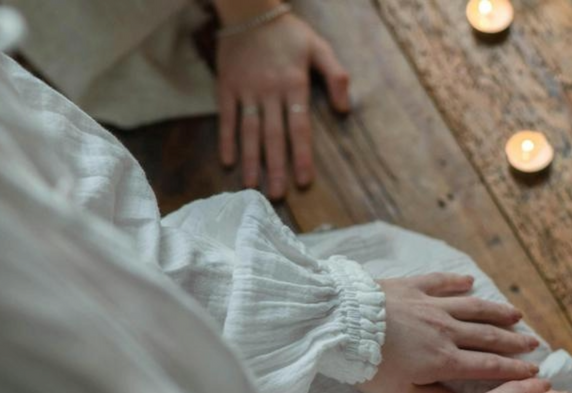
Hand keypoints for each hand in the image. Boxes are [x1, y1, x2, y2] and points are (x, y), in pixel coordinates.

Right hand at [216, 12, 349, 196]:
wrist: (249, 9)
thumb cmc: (288, 33)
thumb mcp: (320, 48)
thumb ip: (336, 78)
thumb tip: (346, 110)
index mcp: (294, 85)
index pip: (299, 127)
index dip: (302, 156)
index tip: (304, 181)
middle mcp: (269, 91)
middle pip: (274, 136)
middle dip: (276, 167)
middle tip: (277, 196)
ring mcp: (246, 90)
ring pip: (248, 131)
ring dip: (250, 160)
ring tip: (251, 186)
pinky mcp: (226, 87)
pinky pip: (225, 117)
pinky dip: (226, 139)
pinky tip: (227, 161)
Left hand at [359, 273, 541, 392]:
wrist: (342, 325)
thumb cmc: (366, 366)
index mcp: (443, 361)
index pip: (487, 366)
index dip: (513, 369)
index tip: (532, 370)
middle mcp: (445, 331)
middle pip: (488, 336)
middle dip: (514, 341)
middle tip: (534, 343)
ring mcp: (431, 306)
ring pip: (473, 308)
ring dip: (496, 311)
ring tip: (515, 314)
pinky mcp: (413, 287)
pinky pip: (441, 283)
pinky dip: (457, 282)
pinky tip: (470, 281)